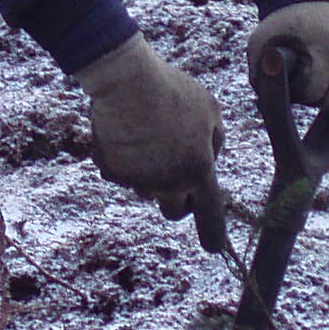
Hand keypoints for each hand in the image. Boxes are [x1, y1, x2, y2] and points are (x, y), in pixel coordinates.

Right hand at [75, 35, 225, 224]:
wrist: (126, 81)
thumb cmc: (173, 90)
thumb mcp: (210, 110)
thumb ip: (215, 141)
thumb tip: (209, 157)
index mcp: (199, 170)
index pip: (211, 215)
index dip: (214, 235)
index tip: (214, 248)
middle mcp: (169, 184)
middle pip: (175, 212)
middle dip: (178, 202)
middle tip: (176, 176)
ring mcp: (139, 181)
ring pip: (147, 190)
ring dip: (150, 173)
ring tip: (149, 135)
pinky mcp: (113, 173)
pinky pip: (123, 175)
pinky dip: (125, 160)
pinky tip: (126, 133)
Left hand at [247, 2, 328, 112]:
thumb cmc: (282, 25)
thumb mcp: (260, 44)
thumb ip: (260, 75)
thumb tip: (265, 107)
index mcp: (327, 46)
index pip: (316, 93)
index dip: (300, 95)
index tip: (292, 86)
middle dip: (319, 101)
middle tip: (307, 90)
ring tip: (323, 90)